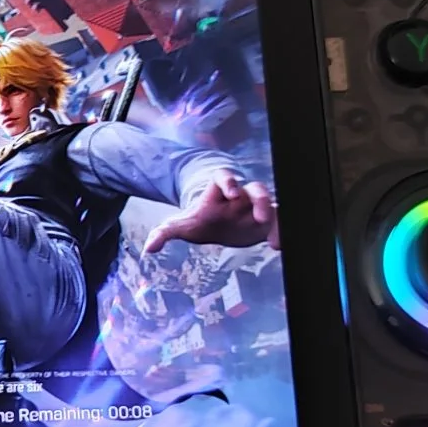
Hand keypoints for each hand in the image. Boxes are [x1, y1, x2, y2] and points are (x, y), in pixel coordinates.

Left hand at [143, 172, 279, 254]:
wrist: (220, 226)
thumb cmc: (201, 221)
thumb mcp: (182, 225)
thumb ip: (165, 233)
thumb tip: (148, 249)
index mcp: (219, 189)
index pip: (224, 177)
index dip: (230, 182)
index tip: (232, 192)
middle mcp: (241, 193)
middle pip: (254, 188)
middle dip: (259, 199)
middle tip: (261, 216)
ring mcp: (256, 205)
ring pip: (271, 204)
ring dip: (274, 218)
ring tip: (273, 241)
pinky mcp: (268, 219)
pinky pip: (278, 221)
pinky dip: (280, 231)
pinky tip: (278, 247)